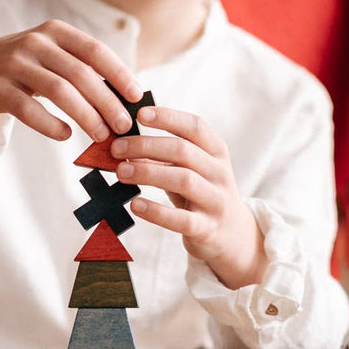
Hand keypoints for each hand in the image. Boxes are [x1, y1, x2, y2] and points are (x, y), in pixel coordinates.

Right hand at [0, 20, 142, 141]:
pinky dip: (51, 125)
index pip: (95, 50)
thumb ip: (81, 69)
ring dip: (85, 116)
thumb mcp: (51, 57)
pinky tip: (65, 135)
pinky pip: (28, 110)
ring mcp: (13, 64)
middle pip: (81, 74)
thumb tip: (125, 98)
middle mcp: (34, 43)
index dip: (119, 73)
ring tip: (100, 135)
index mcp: (55, 32)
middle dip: (107, 102)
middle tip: (124, 126)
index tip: (137, 96)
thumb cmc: (23, 69)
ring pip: (59, 91)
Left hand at [112, 105, 264, 287]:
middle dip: (146, 146)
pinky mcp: (207, 228)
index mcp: (216, 152)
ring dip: (148, 173)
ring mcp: (215, 201)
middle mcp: (219, 173)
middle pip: (183, 151)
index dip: (168, 117)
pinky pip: (181, 219)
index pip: (195, 126)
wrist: (232, 233)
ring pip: (183, 180)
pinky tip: (135, 205)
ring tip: (121, 173)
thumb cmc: (201, 193)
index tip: (140, 114)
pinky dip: (156, 211)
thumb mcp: (192, 169)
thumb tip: (123, 143)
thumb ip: (165, 155)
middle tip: (116, 149)